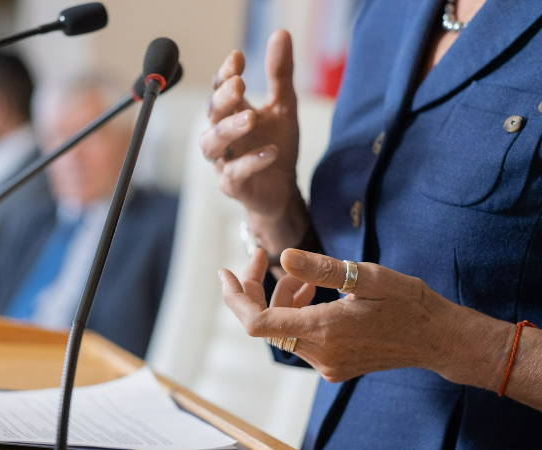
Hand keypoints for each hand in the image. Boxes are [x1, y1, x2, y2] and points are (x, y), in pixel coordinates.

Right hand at [200, 30, 300, 219]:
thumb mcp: (283, 106)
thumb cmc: (276, 145)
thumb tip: (281, 33)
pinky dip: (251, 161)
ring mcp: (223, 160)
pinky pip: (235, 173)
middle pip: (211, 113)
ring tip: (250, 118)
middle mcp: (221, 135)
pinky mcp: (232, 185)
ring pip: (212, 144)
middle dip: (222, 99)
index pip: (220, 88)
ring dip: (228, 129)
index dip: (226, 73)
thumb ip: (280, 73)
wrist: (282, 190)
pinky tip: (271, 151)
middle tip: (239, 84)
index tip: (238, 58)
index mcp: (231, 113)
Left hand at [217, 248, 502, 384]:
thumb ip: (323, 269)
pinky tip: (313, 295)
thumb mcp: (369, 276)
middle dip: (257, 289)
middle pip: (264, 323)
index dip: (236, 297)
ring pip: (281, 330)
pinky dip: (296, 313)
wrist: (439, 339)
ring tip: (303, 277)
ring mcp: (326, 365)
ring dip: (280, 299)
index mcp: (325, 330)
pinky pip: (299, 338)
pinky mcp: (333, 367)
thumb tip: (284, 256)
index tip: (227, 271)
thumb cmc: (409, 303)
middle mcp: (320, 354)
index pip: (257, 322)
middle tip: (261, 257)